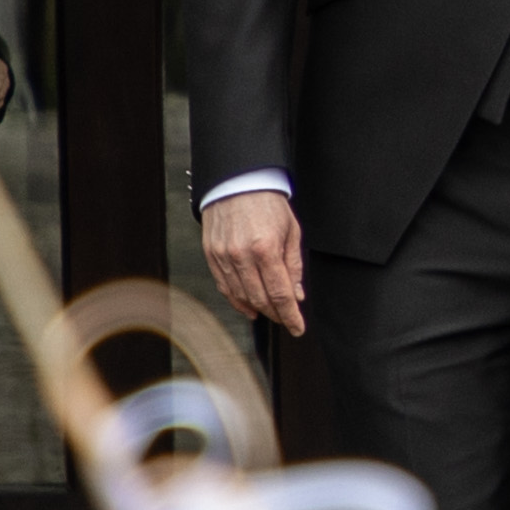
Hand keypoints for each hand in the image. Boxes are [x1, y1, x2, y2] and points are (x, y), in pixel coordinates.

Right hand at [199, 186, 309, 338]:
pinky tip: (248, 306)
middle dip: (276, 314)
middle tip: (286, 319)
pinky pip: (224, 286)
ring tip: (270, 313)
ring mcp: (223, 256)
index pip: (280, 294)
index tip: (298, 327)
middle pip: (260, 299)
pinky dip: (237, 300)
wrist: (238, 181)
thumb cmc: (267, 203)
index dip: (290, 315)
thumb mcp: (291, 231)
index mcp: (266, 248)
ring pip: (241, 296)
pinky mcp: (211, 254)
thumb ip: (294, 266)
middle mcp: (242, 255)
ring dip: (257, 309)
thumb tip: (297, 295)